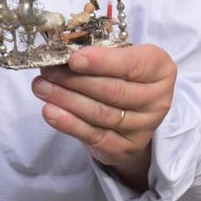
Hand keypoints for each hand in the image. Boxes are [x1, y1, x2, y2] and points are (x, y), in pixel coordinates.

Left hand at [32, 43, 175, 188]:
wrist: (136, 113)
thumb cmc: (124, 75)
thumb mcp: (122, 56)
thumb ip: (100, 53)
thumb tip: (60, 51)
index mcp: (160, 69)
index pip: (131, 65)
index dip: (101, 62)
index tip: (73, 59)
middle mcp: (158, 100)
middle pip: (113, 91)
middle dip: (75, 80)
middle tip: (47, 70)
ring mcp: (144, 127)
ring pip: (101, 113)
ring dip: (66, 100)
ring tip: (41, 88)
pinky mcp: (126, 148)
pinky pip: (94, 136)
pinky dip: (69, 124)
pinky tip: (50, 112)